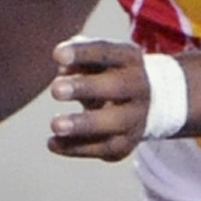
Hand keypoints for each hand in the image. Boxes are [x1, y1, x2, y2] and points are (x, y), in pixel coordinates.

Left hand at [45, 37, 151, 160]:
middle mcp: (138, 88)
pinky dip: (75, 147)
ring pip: (113, 123)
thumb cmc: (108, 75)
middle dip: (85, 88)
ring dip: (82, 125)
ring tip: (55, 125)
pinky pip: (102, 148)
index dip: (83, 53)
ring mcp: (136, 118)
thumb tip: (64, 69)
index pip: (107, 52)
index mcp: (129, 60)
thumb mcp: (97, 62)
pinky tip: (52, 143)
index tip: (57, 55)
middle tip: (54, 90)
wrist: (147, 104)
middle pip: (116, 87)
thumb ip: (79, 60)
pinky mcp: (126, 143)